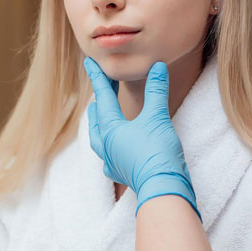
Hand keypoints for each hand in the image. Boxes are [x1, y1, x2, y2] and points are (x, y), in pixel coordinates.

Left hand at [83, 57, 200, 219]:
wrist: (162, 188)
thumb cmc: (157, 152)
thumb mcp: (158, 117)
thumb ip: (156, 90)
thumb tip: (157, 67)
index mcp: (110, 128)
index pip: (103, 97)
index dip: (98, 77)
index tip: (89, 62)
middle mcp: (105, 145)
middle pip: (97, 117)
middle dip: (99, 99)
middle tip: (101, 85)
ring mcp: (111, 161)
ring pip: (98, 137)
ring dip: (99, 122)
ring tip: (98, 113)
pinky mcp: (121, 172)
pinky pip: (108, 155)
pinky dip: (108, 144)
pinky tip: (113, 147)